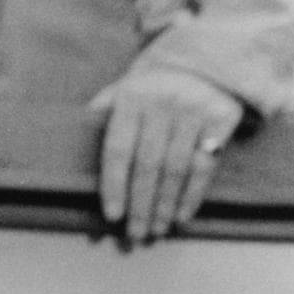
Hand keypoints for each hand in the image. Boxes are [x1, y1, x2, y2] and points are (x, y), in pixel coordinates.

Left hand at [91, 66, 243, 243]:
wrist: (206, 59)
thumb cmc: (154, 84)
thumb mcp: (124, 88)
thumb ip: (102, 111)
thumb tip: (71, 136)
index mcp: (131, 99)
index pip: (117, 150)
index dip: (114, 185)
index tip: (112, 215)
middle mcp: (162, 105)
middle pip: (147, 166)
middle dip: (140, 204)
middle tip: (135, 234)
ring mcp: (194, 111)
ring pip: (176, 169)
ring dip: (165, 205)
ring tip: (157, 230)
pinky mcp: (221, 119)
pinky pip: (206, 166)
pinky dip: (193, 194)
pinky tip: (182, 215)